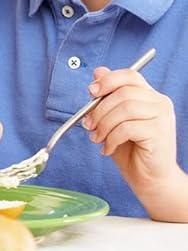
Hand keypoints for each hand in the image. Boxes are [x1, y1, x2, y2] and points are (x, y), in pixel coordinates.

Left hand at [82, 65, 184, 203]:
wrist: (149, 178)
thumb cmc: (131, 149)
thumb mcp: (113, 120)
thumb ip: (107, 97)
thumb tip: (98, 72)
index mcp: (149, 96)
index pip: (130, 75)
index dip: (108, 80)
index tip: (91, 92)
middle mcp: (160, 102)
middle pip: (123, 92)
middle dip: (99, 110)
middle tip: (88, 125)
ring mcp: (162, 117)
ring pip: (124, 109)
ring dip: (103, 125)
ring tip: (97, 139)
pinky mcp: (160, 133)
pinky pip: (127, 128)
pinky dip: (111, 139)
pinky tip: (107, 148)